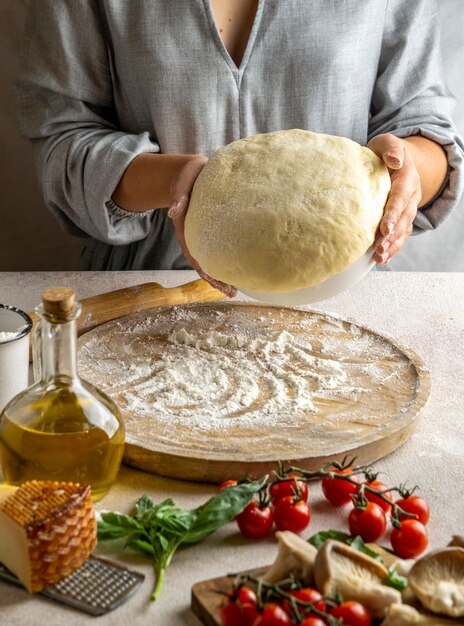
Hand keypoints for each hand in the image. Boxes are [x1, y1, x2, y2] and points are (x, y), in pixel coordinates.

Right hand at [168, 156, 236, 296]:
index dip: (203, 269)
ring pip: (213, 259)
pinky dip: (230, 260)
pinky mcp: (215, 230)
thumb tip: (174, 211)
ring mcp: (204, 235)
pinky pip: (222, 248)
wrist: (193, 171)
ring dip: (223, 274)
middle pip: (204, 262)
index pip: (193, 253)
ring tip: (236, 289)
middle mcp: (195, 235)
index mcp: (186, 227)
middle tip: (231, 292)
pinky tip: (242, 268)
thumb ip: (178, 194)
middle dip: (216, 279)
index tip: (213, 280)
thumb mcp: (181, 180)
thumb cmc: (188, 174)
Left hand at [367, 134, 421, 264]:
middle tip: (379, 248)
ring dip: (392, 245)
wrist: (394, 159)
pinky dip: (392, 248)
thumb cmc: (385, 152)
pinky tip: (381, 259)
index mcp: (407, 179)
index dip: (393, 214)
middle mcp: (411, 197)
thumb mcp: (386, 143)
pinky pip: (400, 236)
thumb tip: (394, 160)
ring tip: (380, 258)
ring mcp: (408, 210)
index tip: (384, 228)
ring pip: (403, 230)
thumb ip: (390, 148)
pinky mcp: (401, 219)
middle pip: (403, 219)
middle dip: (392, 235)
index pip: (400, 198)